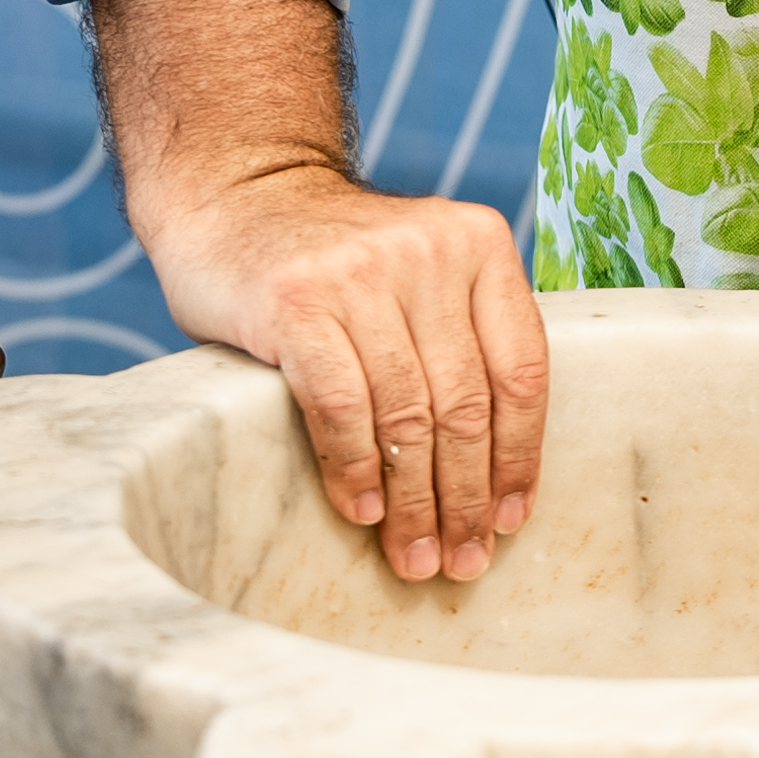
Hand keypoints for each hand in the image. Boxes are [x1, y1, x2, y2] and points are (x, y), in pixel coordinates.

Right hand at [146, 162, 550, 583]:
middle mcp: (429, 250)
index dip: (520, 457)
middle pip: (465, 403)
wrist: (237, 196)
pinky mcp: (297, 301)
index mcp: (479, 243)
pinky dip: (355, 469)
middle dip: (466, 498)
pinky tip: (362, 511)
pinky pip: (343, 407)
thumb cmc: (337, 261)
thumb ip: (459, 338)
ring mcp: (362, 272)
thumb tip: (494, 476)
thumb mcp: (420, 274)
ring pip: (408, 415)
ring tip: (414, 557)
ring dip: (413, 503)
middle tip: (461, 561)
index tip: (510, 520)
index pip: (521, 370)